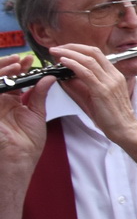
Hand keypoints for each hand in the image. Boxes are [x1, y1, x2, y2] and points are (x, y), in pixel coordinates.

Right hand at [0, 55, 48, 178]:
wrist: (20, 159)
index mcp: (11, 102)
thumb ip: (39, 94)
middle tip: (21, 59)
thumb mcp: (36, 113)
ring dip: (2, 70)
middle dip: (8, 65)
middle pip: (1, 77)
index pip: (13, 79)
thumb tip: (48, 78)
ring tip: (16, 64)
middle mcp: (0, 101)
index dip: (19, 68)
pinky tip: (8, 76)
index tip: (30, 60)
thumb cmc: (27, 142)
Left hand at [47, 44, 136, 149]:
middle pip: (93, 52)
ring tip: (55, 52)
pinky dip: (73, 64)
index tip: (64, 49)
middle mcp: (113, 75)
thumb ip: (82, 86)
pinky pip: (86, 73)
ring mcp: (109, 82)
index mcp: (114, 75)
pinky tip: (63, 62)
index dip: (78, 48)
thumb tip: (65, 77)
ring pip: (88, 60)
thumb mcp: (96, 97)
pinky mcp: (103, 91)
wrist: (125, 130)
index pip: (97, 54)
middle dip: (72, 47)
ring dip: (69, 53)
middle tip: (56, 48)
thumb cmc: (112, 117)